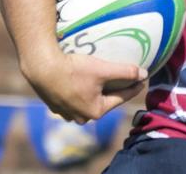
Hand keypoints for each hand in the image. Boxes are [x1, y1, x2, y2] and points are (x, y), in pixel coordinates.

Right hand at [23, 49, 146, 123]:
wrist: (41, 68)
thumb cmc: (73, 69)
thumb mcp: (103, 69)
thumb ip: (125, 72)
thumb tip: (144, 74)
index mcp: (95, 111)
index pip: (121, 97)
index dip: (133, 87)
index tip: (142, 79)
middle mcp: (80, 117)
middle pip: (104, 101)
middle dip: (114, 91)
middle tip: (123, 79)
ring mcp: (66, 113)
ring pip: (87, 101)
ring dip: (95, 92)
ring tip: (101, 80)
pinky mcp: (55, 104)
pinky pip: (74, 98)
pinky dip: (80, 91)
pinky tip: (81, 81)